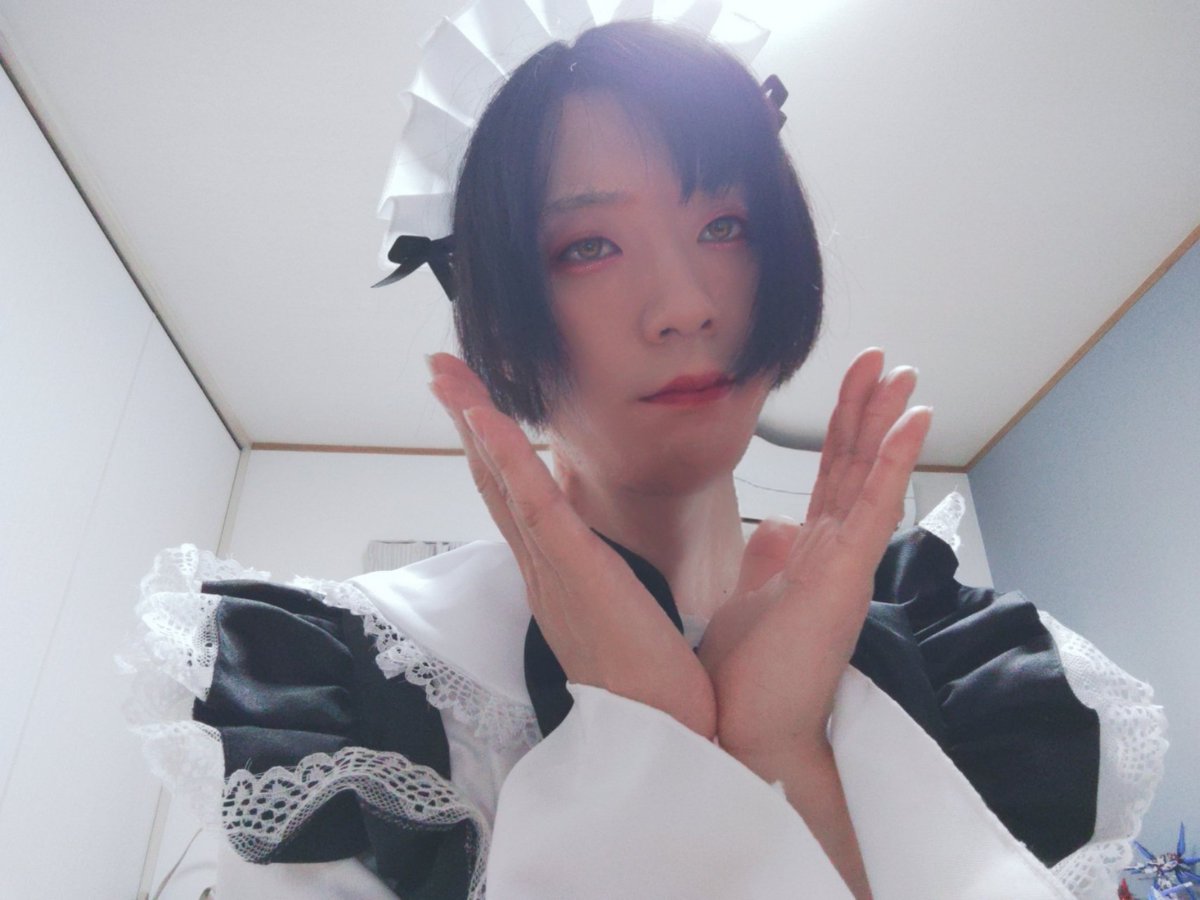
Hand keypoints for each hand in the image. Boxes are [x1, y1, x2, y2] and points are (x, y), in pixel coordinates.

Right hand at [428, 353, 715, 737]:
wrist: (669, 738)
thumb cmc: (658, 686)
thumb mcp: (630, 617)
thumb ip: (617, 581)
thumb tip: (626, 559)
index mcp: (557, 576)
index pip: (517, 499)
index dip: (492, 449)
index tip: (478, 406)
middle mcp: (542, 570)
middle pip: (495, 482)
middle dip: (466, 422)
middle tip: (442, 372)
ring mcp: (551, 570)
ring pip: (502, 482)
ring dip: (473, 422)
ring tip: (446, 374)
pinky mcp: (575, 572)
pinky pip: (533, 504)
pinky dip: (506, 457)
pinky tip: (485, 417)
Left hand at [699, 349, 930, 755]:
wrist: (749, 732)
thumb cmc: (749, 678)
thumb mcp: (750, 602)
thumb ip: (767, 562)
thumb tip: (774, 528)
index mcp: (811, 554)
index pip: (832, 475)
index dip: (844, 425)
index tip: (856, 381)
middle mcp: (835, 553)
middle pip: (854, 465)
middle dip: (869, 408)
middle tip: (886, 359)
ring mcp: (846, 565)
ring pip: (871, 479)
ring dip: (889, 423)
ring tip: (906, 374)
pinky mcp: (847, 579)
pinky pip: (876, 509)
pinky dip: (894, 462)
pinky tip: (912, 421)